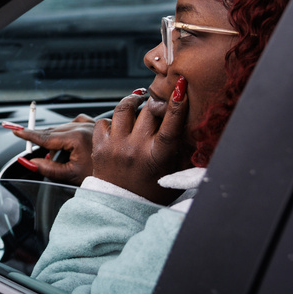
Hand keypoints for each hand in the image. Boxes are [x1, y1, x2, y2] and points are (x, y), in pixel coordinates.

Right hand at [4, 115, 94, 185]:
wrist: (123, 180)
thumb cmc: (100, 179)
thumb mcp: (70, 175)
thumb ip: (47, 168)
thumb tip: (28, 161)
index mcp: (77, 137)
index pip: (45, 137)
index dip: (28, 135)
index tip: (14, 130)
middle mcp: (85, 127)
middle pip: (53, 131)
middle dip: (41, 139)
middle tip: (30, 146)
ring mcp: (92, 124)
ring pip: (63, 126)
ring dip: (55, 137)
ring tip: (58, 156)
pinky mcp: (96, 124)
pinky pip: (75, 123)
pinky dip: (68, 131)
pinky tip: (70, 143)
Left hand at [90, 80, 188, 203]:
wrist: (120, 207)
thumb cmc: (151, 193)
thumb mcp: (174, 175)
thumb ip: (184, 154)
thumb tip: (194, 132)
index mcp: (158, 156)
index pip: (170, 124)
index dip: (177, 104)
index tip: (180, 86)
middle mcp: (135, 148)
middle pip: (148, 111)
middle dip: (155, 102)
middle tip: (158, 102)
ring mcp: (115, 146)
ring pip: (123, 110)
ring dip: (132, 101)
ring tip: (138, 100)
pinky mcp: (99, 147)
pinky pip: (103, 122)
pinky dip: (111, 119)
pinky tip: (119, 123)